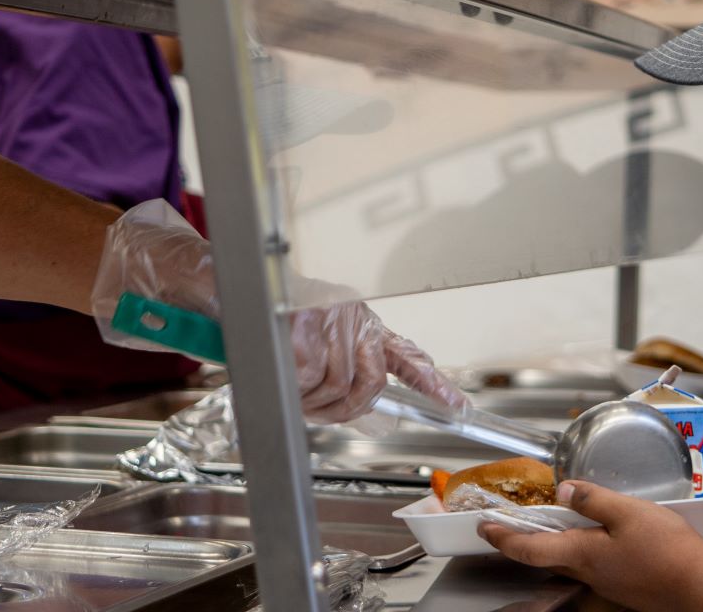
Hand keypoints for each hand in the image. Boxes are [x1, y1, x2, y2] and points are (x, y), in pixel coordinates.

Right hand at [288, 298, 462, 423]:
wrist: (246, 290)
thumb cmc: (280, 322)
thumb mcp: (321, 345)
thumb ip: (347, 372)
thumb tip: (363, 409)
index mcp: (362, 324)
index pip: (405, 355)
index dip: (433, 384)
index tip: (456, 406)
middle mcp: (354, 317)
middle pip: (371, 383)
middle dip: (346, 408)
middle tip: (324, 413)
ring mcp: (332, 318)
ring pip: (337, 384)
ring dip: (313, 401)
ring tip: (296, 393)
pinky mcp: (307, 323)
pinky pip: (309, 375)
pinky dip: (296, 388)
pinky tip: (286, 378)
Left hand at [480, 481, 702, 611]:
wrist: (700, 588)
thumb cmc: (668, 551)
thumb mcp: (628, 512)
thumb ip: (593, 499)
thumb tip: (563, 489)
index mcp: (582, 553)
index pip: (529, 548)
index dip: (502, 537)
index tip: (484, 527)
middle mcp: (589, 573)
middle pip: (546, 557)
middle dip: (524, 541)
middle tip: (509, 525)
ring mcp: (606, 583)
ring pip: (569, 562)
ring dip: (554, 545)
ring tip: (550, 525)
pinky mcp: (624, 586)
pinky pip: (593, 566)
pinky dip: (582, 551)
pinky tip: (596, 538)